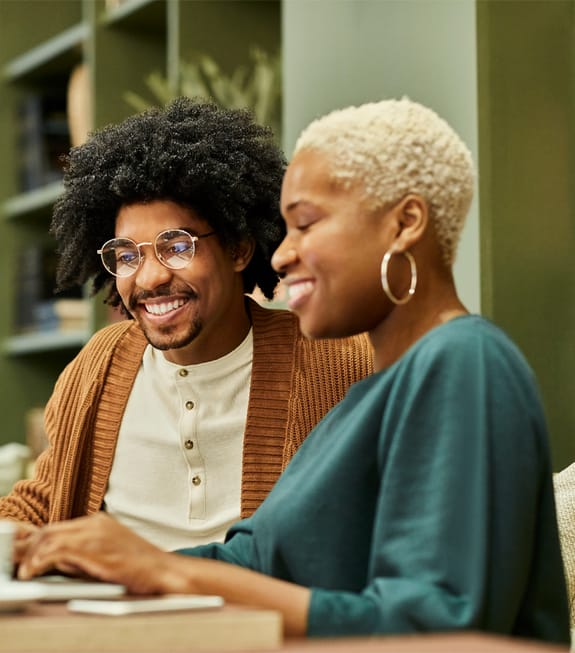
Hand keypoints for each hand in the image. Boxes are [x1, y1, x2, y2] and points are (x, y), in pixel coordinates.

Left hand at [16, 513, 181, 593]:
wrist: (163, 570)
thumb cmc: (139, 568)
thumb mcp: (107, 555)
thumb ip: (82, 554)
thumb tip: (55, 562)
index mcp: (99, 522)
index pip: (58, 527)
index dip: (36, 540)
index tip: (22, 551)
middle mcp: (95, 523)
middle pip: (50, 530)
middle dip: (28, 547)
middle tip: (17, 563)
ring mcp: (95, 532)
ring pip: (49, 537)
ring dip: (30, 555)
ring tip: (22, 571)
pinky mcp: (94, 547)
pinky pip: (56, 550)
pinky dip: (39, 561)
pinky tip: (32, 572)